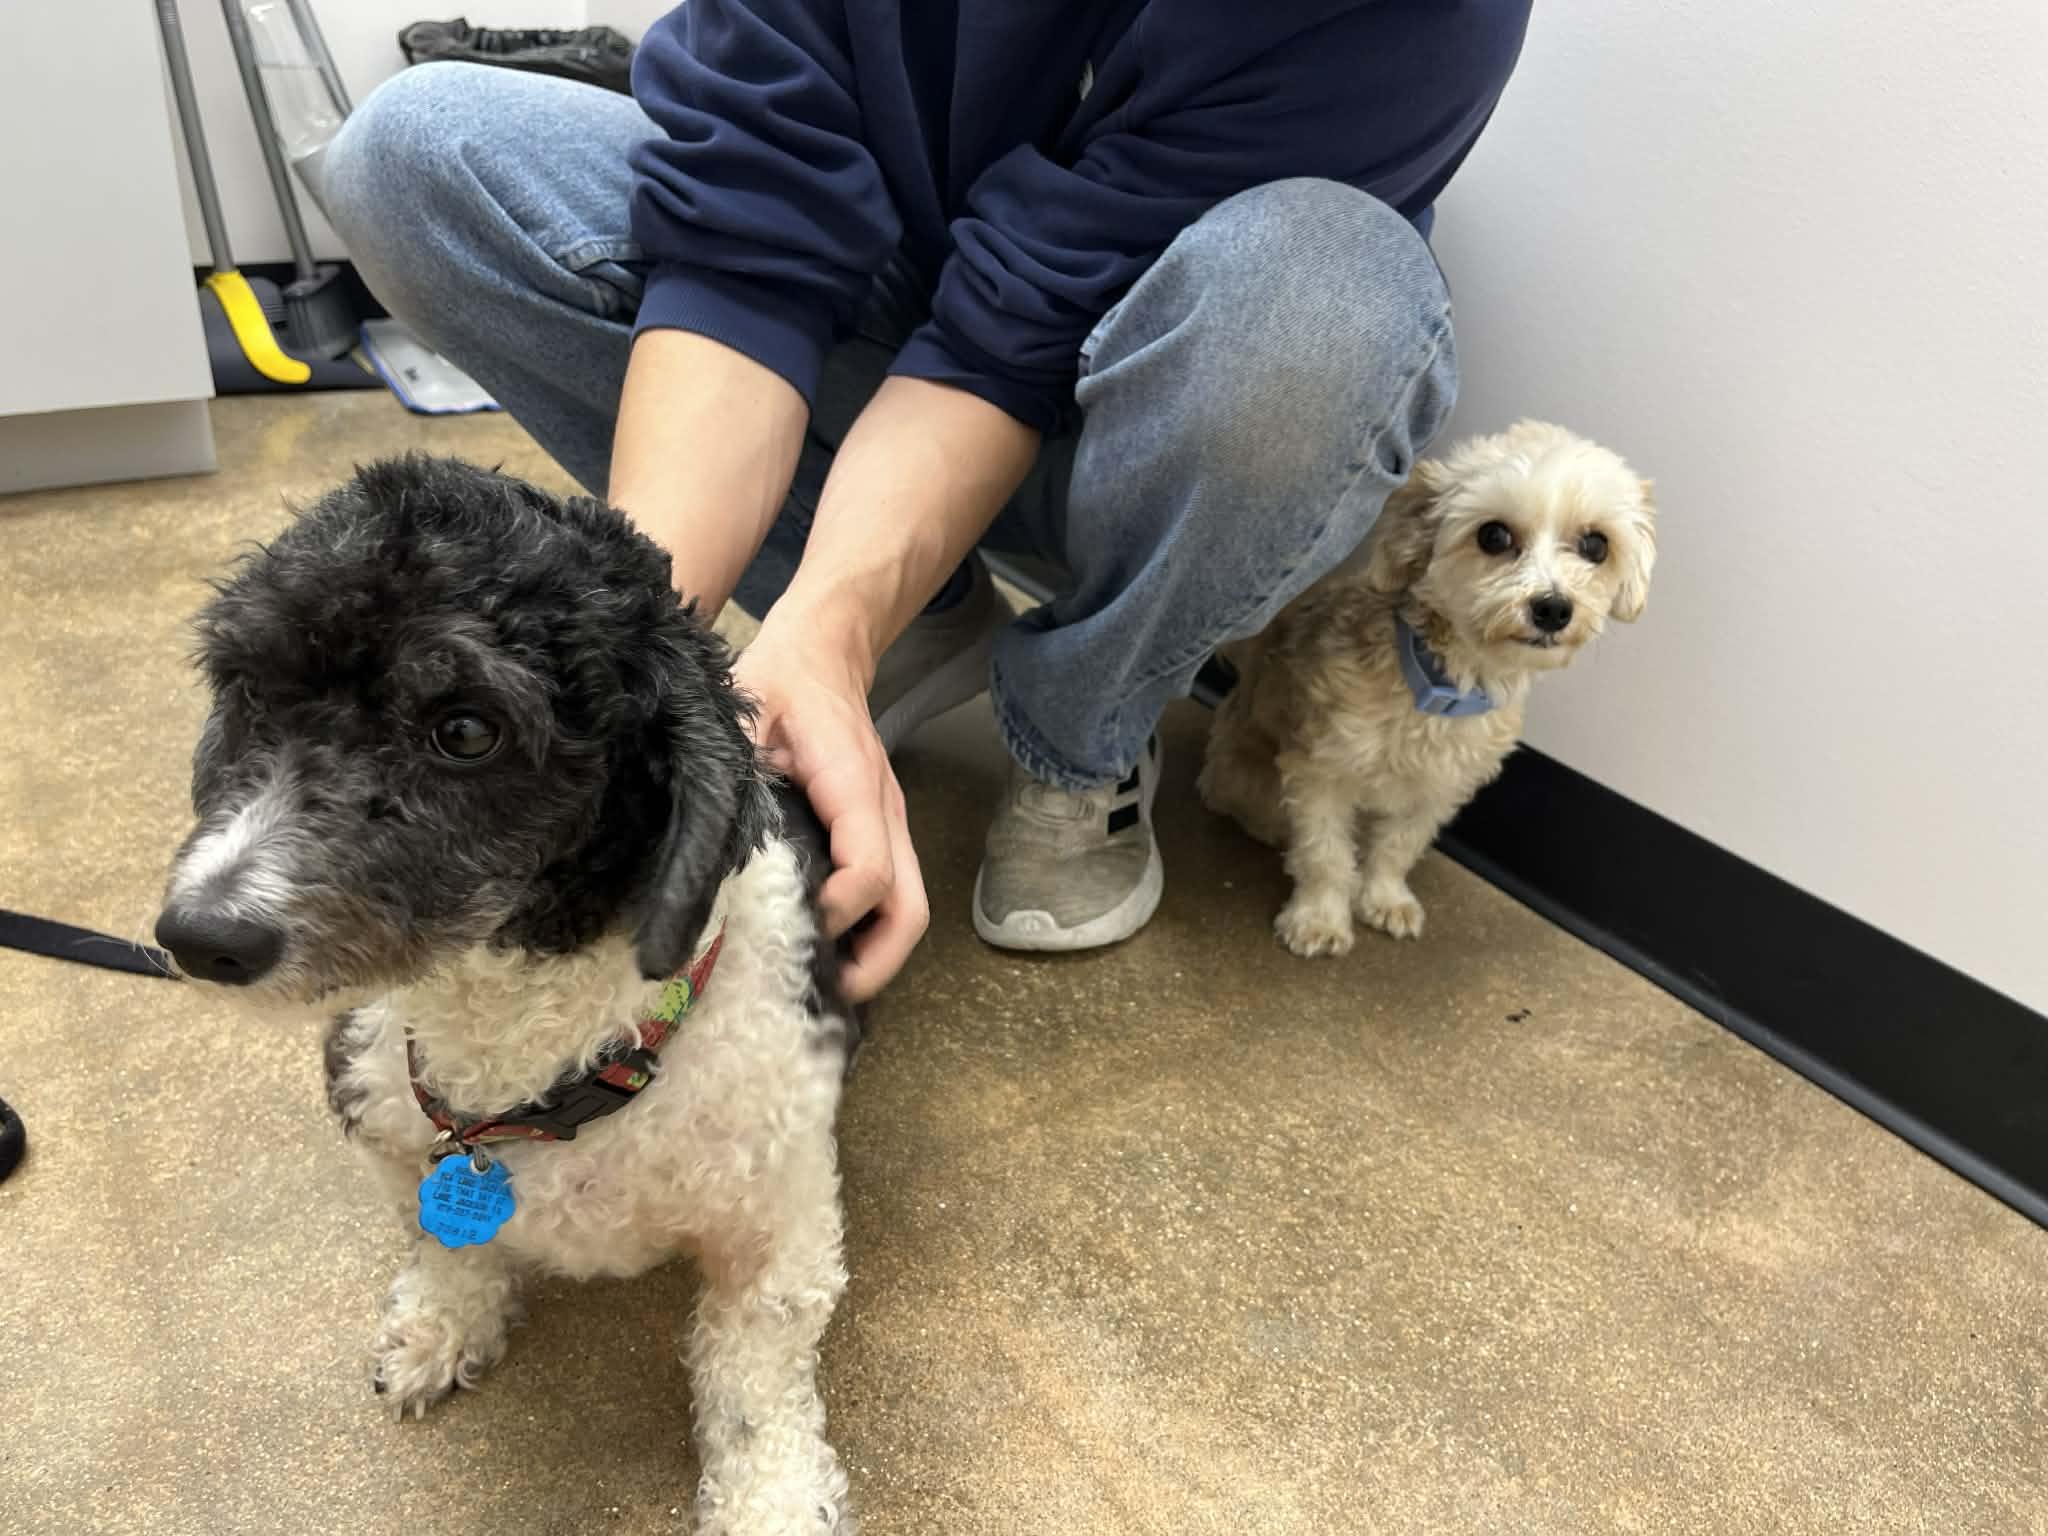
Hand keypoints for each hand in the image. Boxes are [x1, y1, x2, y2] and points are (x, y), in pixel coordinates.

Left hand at [733, 611, 927, 1001]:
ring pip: (906, 911)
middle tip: (816, 997)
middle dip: (873, 966)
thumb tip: (707, 852)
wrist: (825, 650)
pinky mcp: (877, 834)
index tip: (786, 930)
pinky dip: (866, 934)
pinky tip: (821, 949)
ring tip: (816, 985)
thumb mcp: (746, 715)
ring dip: (872, 957)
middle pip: (908, 912)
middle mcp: (884, 814)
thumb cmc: (782, 680)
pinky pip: (890, 897)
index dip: (832, 915)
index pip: (868, 874)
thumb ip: (736, 776)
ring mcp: (887, 826)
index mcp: (855, 787)